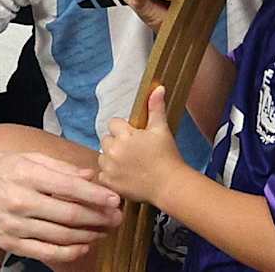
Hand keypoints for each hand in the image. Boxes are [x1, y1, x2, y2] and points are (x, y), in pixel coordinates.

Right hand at [0, 149, 121, 265]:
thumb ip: (60, 167)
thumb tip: (90, 174)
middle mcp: (20, 200)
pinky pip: (46, 252)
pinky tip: (83, 246)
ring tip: (105, 230)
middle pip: (70, 215)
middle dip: (99, 217)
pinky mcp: (10, 242)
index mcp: (26, 174)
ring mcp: (14, 225)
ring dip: (89, 235)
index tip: (115, 198)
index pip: (69, 187)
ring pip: (62, 235)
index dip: (96, 195)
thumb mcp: (26, 158)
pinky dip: (69, 252)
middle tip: (117, 217)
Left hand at [97, 86, 184, 203]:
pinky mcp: (110, 182)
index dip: (124, 130)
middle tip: (134, 152)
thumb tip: (157, 88)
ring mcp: (110, 167)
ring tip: (130, 164)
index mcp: (124, 135)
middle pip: (106, 139)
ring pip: (103, 156)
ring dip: (112, 158)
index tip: (135, 138)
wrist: (171, 186)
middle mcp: (113, 150)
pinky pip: (103, 174)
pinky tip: (125, 176)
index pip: (113, 123)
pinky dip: (111, 175)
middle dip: (117, 143)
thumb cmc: (168, 157)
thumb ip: (156, 108)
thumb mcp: (162, 130)